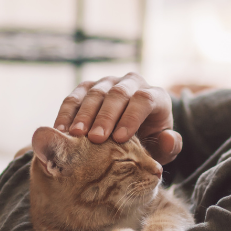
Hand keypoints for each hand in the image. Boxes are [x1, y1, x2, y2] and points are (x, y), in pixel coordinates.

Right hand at [53, 72, 181, 164]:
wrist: (134, 132)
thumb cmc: (151, 141)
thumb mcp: (164, 147)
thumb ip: (170, 146)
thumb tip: (169, 139)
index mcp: (155, 96)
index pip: (144, 100)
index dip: (132, 117)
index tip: (120, 138)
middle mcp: (132, 83)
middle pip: (118, 94)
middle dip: (106, 116)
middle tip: (96, 138)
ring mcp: (108, 82)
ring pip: (95, 92)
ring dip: (84, 114)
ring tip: (75, 135)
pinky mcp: (88, 87)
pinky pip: (75, 96)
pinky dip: (67, 112)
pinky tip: (61, 130)